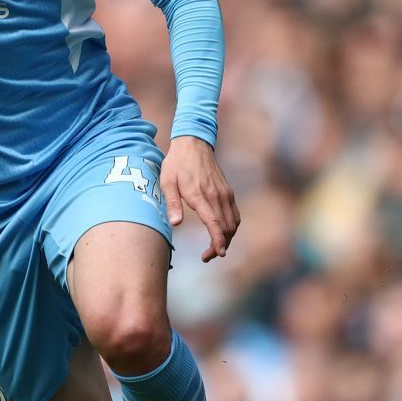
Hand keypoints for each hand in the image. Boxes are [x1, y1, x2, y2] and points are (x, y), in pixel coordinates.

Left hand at [161, 135, 239, 261]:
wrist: (193, 143)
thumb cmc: (176, 164)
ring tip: (214, 248)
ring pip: (233, 223)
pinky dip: (231, 227)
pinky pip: (234, 214)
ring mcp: (225, 193)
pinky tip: (221, 232)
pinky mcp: (227, 191)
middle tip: (207, 256)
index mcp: (200, 196)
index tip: (218, 254)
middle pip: (227, 228)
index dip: (218, 241)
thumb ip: (172, 203)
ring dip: (227, 238)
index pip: (215, 224)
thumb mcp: (167, 182)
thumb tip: (175, 224)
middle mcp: (217, 196)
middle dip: (220, 245)